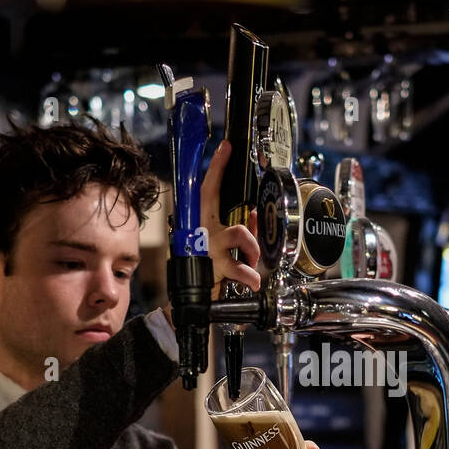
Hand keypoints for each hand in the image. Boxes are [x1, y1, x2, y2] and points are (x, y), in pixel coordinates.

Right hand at [199, 140, 261, 296]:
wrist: (191, 301)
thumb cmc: (208, 270)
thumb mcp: (224, 245)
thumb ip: (243, 228)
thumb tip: (256, 214)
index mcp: (203, 223)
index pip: (207, 189)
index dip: (216, 167)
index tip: (226, 147)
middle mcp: (202, 230)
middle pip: (211, 196)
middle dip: (219, 174)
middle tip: (236, 179)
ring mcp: (207, 247)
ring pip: (239, 232)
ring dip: (253, 248)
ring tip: (253, 262)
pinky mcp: (214, 268)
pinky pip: (240, 269)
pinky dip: (251, 277)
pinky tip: (254, 281)